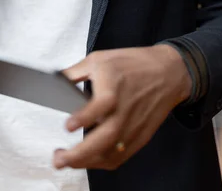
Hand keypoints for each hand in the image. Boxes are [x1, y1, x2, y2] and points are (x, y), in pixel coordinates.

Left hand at [54, 44, 191, 170]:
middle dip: (77, 155)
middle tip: (58, 158)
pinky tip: (88, 159)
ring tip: (67, 161)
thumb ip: (74, 73)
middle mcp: (122, 114)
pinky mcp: (138, 138)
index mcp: (112, 91)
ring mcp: (131, 129)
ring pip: (107, 155)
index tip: (67, 126)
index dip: (81, 119)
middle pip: (101, 142)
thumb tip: (54, 81)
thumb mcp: (99, 59)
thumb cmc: (132, 64)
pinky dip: (101, 162)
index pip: (96, 109)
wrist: (167, 73)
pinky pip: (118, 157)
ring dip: (85, 162)